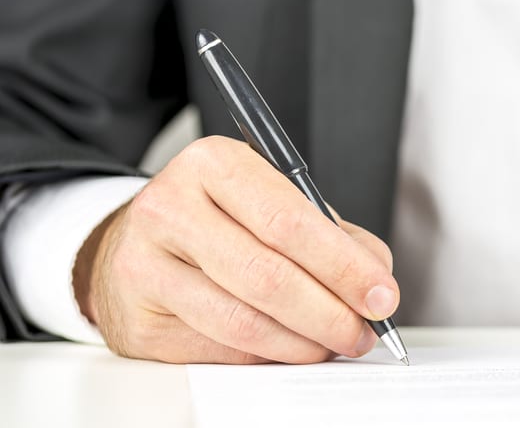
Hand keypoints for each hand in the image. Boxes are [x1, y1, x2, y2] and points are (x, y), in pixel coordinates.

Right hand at [72, 136, 398, 363]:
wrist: (137, 242)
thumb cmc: (218, 218)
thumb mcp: (273, 201)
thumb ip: (331, 235)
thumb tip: (376, 281)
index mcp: (212, 164)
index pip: (289, 221)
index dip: (344, 266)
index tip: (382, 295)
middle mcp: (170, 208)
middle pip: (267, 276)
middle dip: (330, 312)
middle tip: (364, 331)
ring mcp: (145, 267)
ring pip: (244, 322)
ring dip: (304, 342)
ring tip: (334, 342)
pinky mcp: (141, 321)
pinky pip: (222, 349)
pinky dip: (270, 354)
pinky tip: (292, 346)